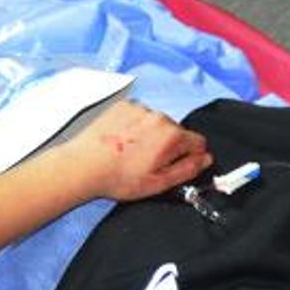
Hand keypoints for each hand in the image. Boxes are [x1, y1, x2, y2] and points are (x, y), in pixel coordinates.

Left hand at [64, 100, 212, 200]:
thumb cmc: (118, 178)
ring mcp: (140, 109)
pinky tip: (122, 141)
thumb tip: (205, 158)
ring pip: (157, 123)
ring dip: (151, 135)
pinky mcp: (123, 106)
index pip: (199, 142)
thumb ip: (188, 169)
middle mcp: (159, 117)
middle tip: (147, 163)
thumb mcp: (159, 183)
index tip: (174, 165)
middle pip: (177, 132)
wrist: (83, 166)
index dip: (190, 156)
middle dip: (168, 146)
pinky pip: (139, 115)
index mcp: (172, 136)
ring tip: (131, 153)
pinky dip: (134, 126)